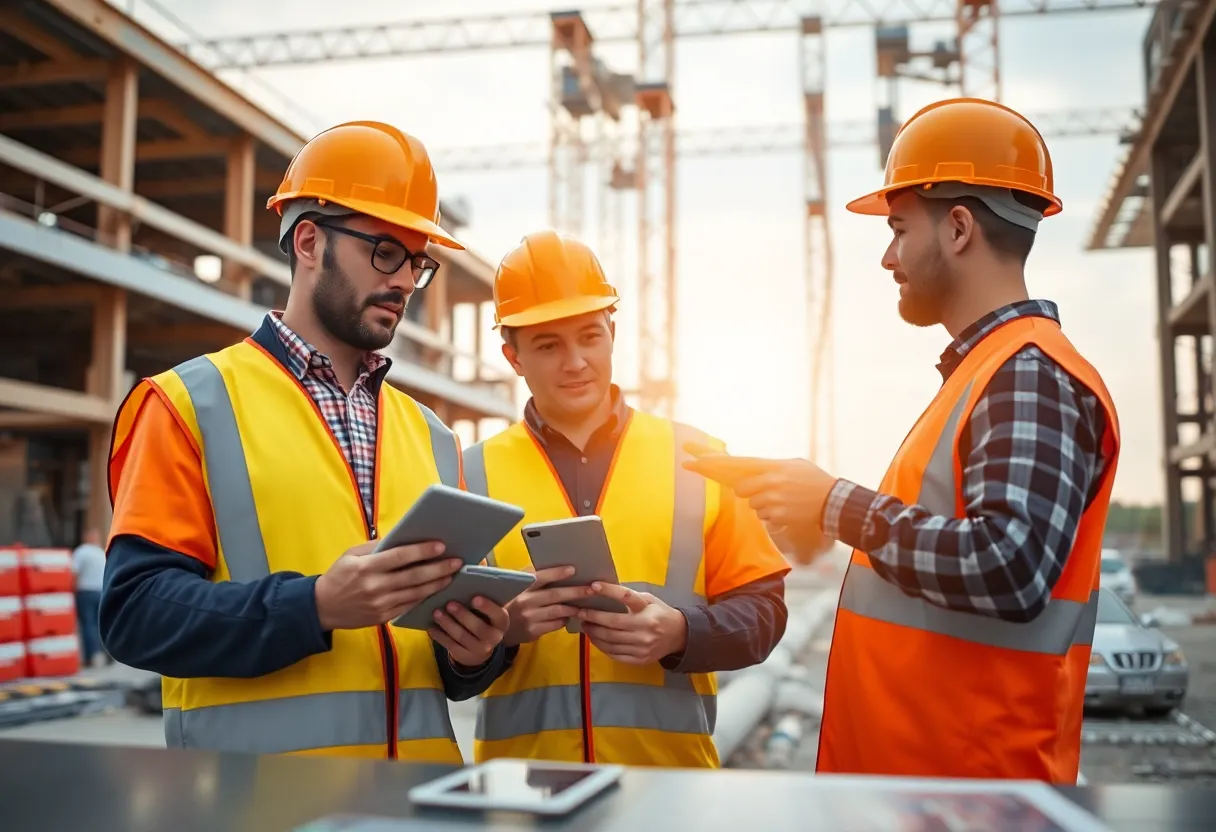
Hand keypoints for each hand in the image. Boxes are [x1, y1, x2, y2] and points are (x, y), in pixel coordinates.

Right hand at [314, 540, 461, 630]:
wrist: (321, 608)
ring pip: (415, 593)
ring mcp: (380, 604)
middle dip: (438, 568)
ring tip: (452, 575)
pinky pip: (409, 606)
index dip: (422, 551)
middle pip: (414, 576)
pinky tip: (436, 589)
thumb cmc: (338, 576)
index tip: (440, 545)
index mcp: (366, 567)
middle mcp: (375, 587)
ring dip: (436, 584)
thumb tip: (401, 538)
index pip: (400, 557)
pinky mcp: (383, 617)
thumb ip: (375, 547)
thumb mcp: (351, 555)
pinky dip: (424, 597)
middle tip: (457, 561)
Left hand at [429, 597, 509, 668]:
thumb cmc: (483, 619)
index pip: (497, 615)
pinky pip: (451, 646)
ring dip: (447, 624)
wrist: (481, 647)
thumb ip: (483, 600)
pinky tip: (431, 627)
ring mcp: (479, 649)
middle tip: (449, 604)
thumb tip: (466, 582)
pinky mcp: (464, 656)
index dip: (487, 607)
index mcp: (501, 622)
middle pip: (478, 628)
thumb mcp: (489, 612)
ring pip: (462, 636)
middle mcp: (494, 638)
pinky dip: (440, 636)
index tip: (474, 598)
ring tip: (436, 613)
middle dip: (462, 615)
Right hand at [502, 565, 594, 646]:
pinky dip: (564, 619)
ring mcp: (529, 618)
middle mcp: (525, 602)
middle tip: (591, 589)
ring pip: (558, 611)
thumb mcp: (513, 585)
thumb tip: (552, 565)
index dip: (557, 573)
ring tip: (585, 603)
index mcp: (520, 587)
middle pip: (555, 595)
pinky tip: (569, 615)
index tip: (573, 569)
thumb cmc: (509, 601)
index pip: (540, 577)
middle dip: (576, 591)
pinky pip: (555, 624)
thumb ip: (528, 576)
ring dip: (574, 607)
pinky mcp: (533, 632)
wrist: (493, 628)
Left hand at [576, 583, 686, 664]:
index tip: (593, 586)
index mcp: (647, 609)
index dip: (609, 591)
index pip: (626, 597)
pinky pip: (615, 654)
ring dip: (594, 633)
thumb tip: (602, 591)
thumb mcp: (648, 599)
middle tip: (580, 612)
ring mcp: (642, 646)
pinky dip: (601, 646)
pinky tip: (595, 639)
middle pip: (612, 623)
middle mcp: (645, 628)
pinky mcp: (640, 659)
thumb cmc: (659, 613)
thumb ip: (629, 597)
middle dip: (593, 617)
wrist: (678, 636)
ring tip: (585, 625)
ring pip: (610, 641)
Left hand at [732, 459, 838, 561]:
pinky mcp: (779, 518)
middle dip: (753, 496)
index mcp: (774, 472)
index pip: (743, 481)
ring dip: (764, 508)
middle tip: (764, 496)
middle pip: (746, 495)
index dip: (742, 485)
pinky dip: (773, 518)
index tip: (742, 487)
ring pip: (756, 508)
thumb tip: (760, 469)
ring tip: (780, 504)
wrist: (830, 501)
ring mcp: (774, 504)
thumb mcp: (796, 464)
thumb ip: (775, 466)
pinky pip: (767, 519)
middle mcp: (771, 488)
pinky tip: (786, 512)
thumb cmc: (815, 480)